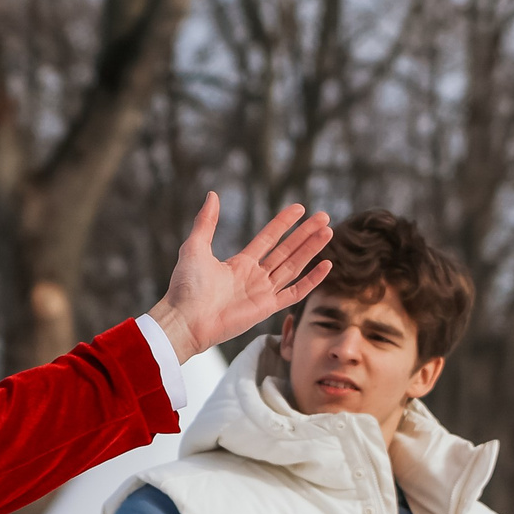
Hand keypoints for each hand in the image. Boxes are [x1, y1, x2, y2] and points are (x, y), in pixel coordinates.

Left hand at [145, 194, 333, 360]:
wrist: (185, 319)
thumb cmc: (185, 287)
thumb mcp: (194, 247)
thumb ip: (206, 222)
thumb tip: (212, 194)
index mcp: (239, 264)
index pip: (268, 238)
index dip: (283, 223)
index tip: (300, 208)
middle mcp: (254, 277)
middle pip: (286, 250)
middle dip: (305, 233)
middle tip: (324, 216)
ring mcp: (262, 293)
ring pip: (294, 266)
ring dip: (311, 249)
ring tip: (328, 231)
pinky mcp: (267, 309)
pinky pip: (295, 293)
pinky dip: (312, 280)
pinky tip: (327, 265)